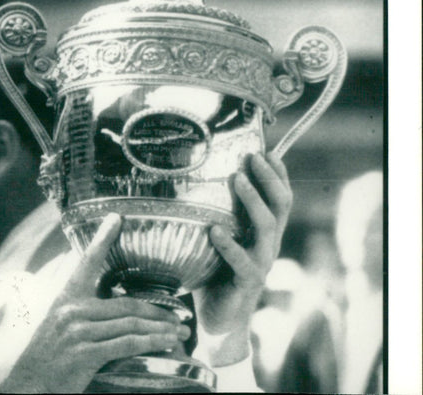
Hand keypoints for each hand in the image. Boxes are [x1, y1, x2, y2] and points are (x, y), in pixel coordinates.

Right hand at [0, 214, 190, 392]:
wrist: (26, 384)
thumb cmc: (45, 356)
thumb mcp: (57, 324)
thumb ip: (79, 310)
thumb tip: (107, 303)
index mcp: (66, 298)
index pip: (87, 262)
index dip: (102, 238)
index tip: (116, 218)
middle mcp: (72, 310)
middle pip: (126, 304)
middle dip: (158, 311)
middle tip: (180, 315)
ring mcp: (78, 332)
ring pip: (131, 324)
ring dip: (161, 329)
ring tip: (180, 332)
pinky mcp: (85, 354)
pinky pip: (127, 344)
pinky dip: (151, 343)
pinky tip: (165, 344)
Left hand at [194, 152, 292, 364]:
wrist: (218, 321)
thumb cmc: (214, 273)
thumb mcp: (217, 238)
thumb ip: (214, 213)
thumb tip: (191, 179)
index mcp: (263, 232)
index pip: (279, 198)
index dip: (278, 174)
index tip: (268, 149)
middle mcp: (268, 245)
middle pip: (279, 206)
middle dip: (269, 178)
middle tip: (253, 156)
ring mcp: (260, 264)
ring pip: (266, 228)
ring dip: (253, 201)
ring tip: (237, 179)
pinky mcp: (247, 284)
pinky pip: (243, 262)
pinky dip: (229, 245)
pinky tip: (215, 230)